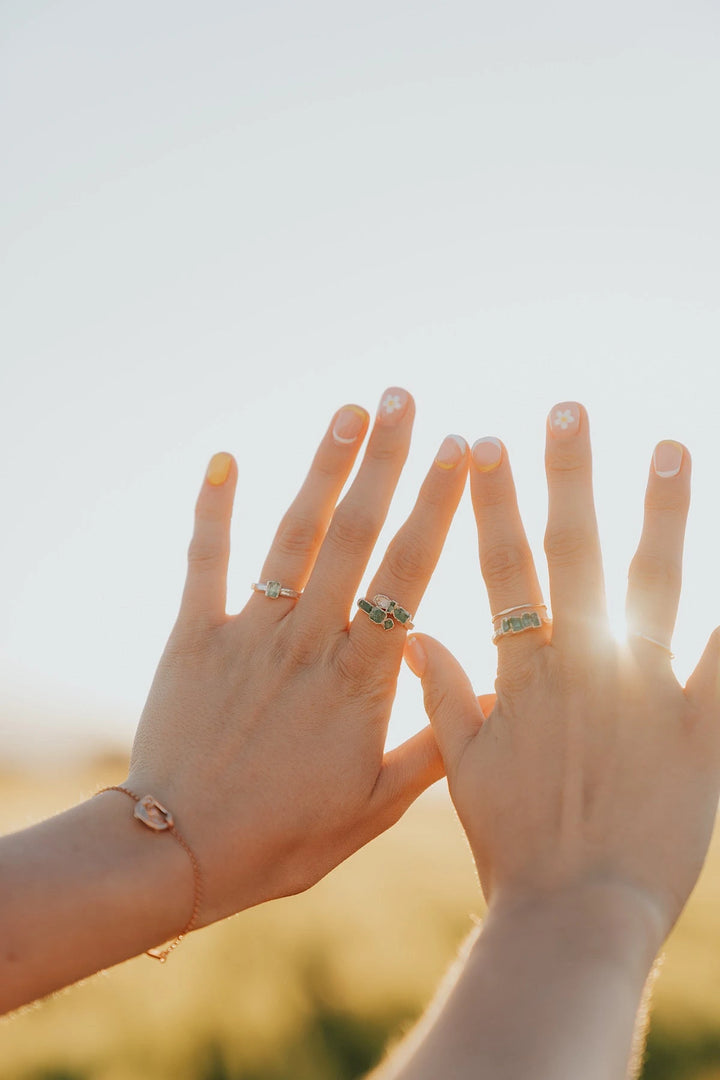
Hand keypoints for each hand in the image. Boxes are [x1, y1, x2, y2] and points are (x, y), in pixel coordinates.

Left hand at [124, 388, 467, 926]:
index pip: (409, 574)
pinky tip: (224, 457)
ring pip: (292, 537)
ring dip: (322, 468)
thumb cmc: (286, 838)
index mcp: (361, 679)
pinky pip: (204, 562)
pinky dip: (212, 508)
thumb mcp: (376, 806)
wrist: (182, 854)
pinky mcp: (194, 637)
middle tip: (406, 399)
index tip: (463, 452)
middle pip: (355, 536)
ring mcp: (249, 634)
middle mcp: (308, 642)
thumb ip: (433, 745)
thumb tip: (483, 690)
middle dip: (386, 462)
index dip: (437, 507)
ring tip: (348, 411)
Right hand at [405, 403, 719, 946]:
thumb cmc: (512, 847)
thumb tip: (411, 630)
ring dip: (663, 513)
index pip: (502, 567)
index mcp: (525, 672)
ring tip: (673, 447)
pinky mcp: (702, 734)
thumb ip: (444, 692)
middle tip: (569, 409)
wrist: (573, 916)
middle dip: (568, 476)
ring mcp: (645, 695)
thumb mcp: (462, 768)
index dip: (491, 503)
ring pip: (656, 585)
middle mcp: (582, 667)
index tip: (483, 444)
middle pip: (574, 554)